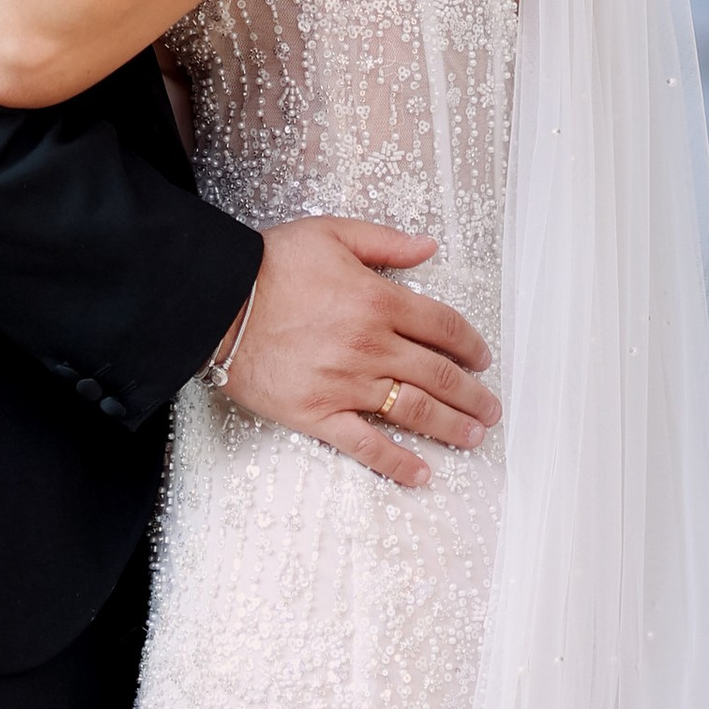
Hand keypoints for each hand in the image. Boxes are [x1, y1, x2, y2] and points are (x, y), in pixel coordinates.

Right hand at [219, 217, 499, 494]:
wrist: (217, 301)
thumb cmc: (271, 264)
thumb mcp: (331, 234)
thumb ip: (385, 242)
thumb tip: (428, 247)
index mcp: (377, 300)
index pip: (440, 325)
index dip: (468, 343)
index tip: (481, 357)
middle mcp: (370, 345)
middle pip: (437, 374)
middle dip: (471, 394)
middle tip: (490, 407)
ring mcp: (346, 384)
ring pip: (413, 411)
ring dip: (450, 426)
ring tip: (473, 437)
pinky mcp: (319, 414)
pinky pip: (366, 445)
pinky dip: (397, 463)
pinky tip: (422, 474)